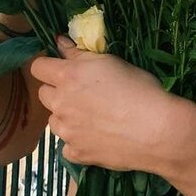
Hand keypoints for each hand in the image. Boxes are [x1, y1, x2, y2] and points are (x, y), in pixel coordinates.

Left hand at [29, 38, 189, 174]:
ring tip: (91, 117)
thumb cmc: (139, 88)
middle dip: (58, 91)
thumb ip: (80, 53)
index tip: (62, 68)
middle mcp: (61, 104)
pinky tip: (96, 138)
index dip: (49, 66)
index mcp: (68, 76)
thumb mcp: (111, 62)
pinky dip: (77, 142)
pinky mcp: (76, 153)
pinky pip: (67, 146)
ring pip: (53, 121)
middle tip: (82, 92)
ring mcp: (67, 132)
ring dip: (65, 117)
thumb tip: (60, 42)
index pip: (38, 67)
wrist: (156, 130)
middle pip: (43, 94)